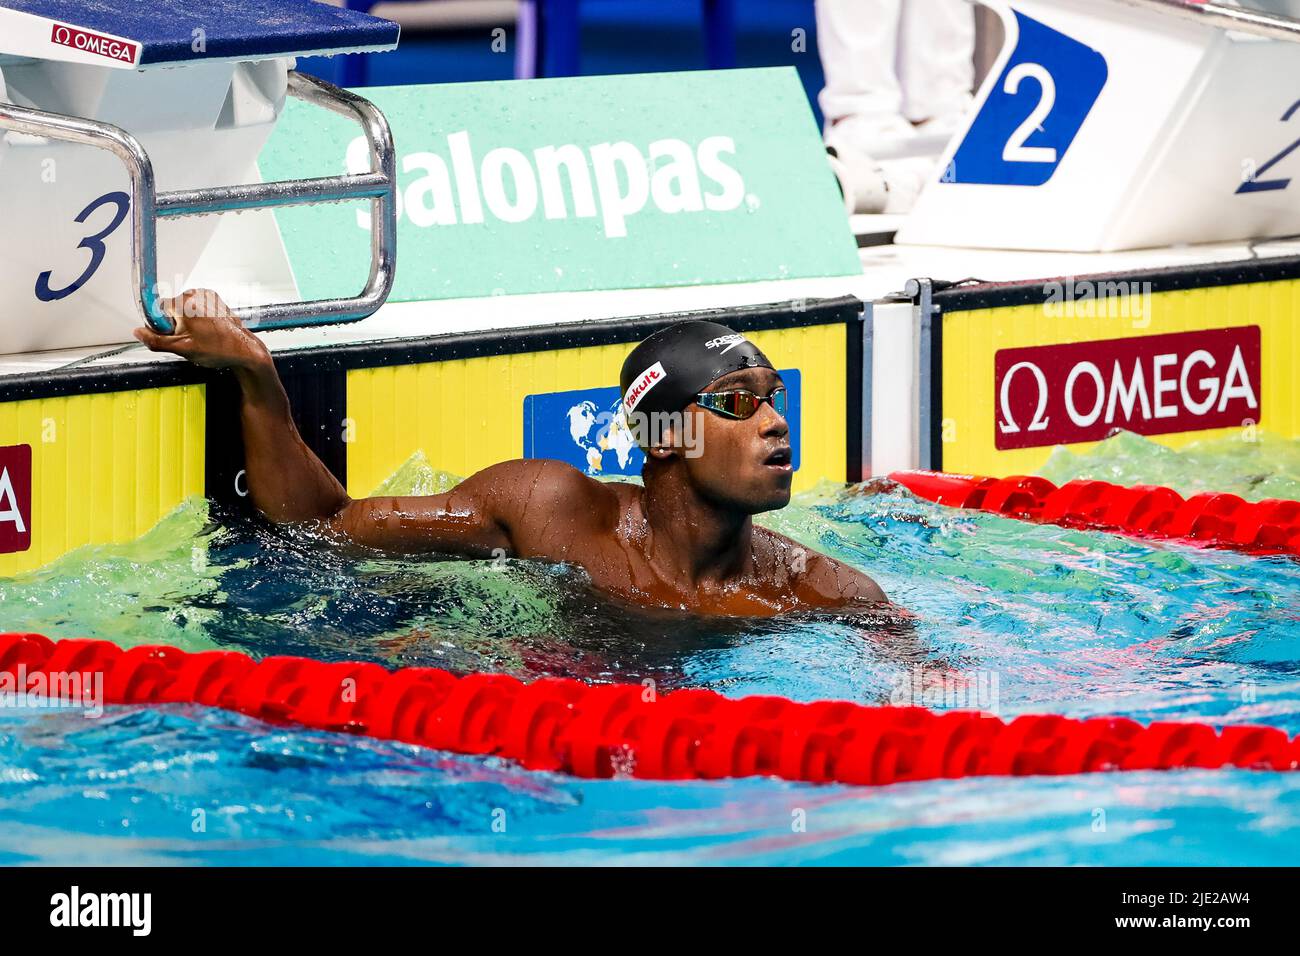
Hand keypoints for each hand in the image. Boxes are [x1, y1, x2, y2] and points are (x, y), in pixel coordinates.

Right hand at [132, 289, 270, 370]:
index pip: (157, 308)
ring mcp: (207, 295)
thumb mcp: (182, 349)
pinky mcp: (214, 298)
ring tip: (201, 335)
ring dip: (187, 321)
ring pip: (183, 308)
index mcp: (185, 303)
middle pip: (171, 308)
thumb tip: (138, 332)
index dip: (162, 325)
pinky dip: (197, 317)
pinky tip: (207, 330)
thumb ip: (156, 340)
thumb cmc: (219, 349)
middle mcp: (196, 294)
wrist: (244, 350)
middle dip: (175, 324)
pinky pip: (195, 307)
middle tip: (190, 339)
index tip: (172, 334)